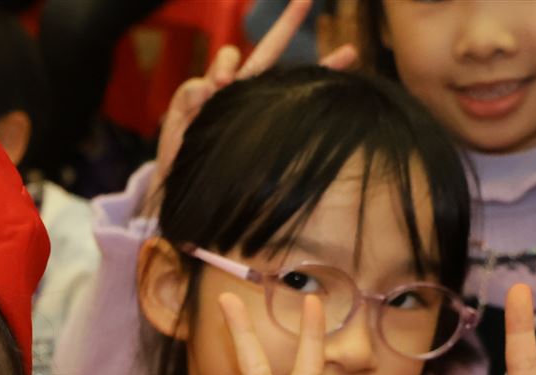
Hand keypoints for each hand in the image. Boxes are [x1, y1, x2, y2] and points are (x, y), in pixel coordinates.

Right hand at [149, 0, 356, 211]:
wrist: (184, 190)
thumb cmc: (219, 176)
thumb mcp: (247, 158)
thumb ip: (264, 131)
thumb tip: (259, 105)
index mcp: (261, 103)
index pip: (295, 81)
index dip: (323, 68)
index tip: (352, 54)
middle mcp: (241, 90)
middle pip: (267, 49)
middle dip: (287, 23)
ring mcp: (213, 93)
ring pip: (225, 57)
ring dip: (227, 64)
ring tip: (224, 83)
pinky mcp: (187, 103)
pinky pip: (193, 88)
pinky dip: (198, 93)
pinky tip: (203, 100)